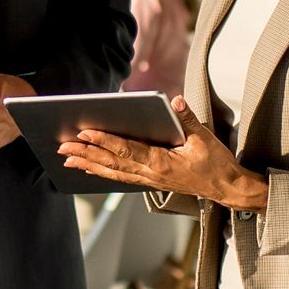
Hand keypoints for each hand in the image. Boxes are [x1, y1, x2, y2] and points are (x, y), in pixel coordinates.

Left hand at [56, 97, 268, 209]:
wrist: (225, 188)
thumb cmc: (215, 164)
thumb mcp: (204, 138)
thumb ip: (187, 119)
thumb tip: (174, 100)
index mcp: (162, 163)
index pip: (127, 150)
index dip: (105, 141)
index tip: (85, 133)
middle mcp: (151, 174)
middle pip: (112, 163)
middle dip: (86, 154)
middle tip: (63, 147)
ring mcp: (149, 180)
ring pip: (113, 173)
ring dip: (89, 165)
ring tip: (67, 160)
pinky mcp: (150, 181)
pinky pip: (121, 177)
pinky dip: (102, 172)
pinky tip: (89, 167)